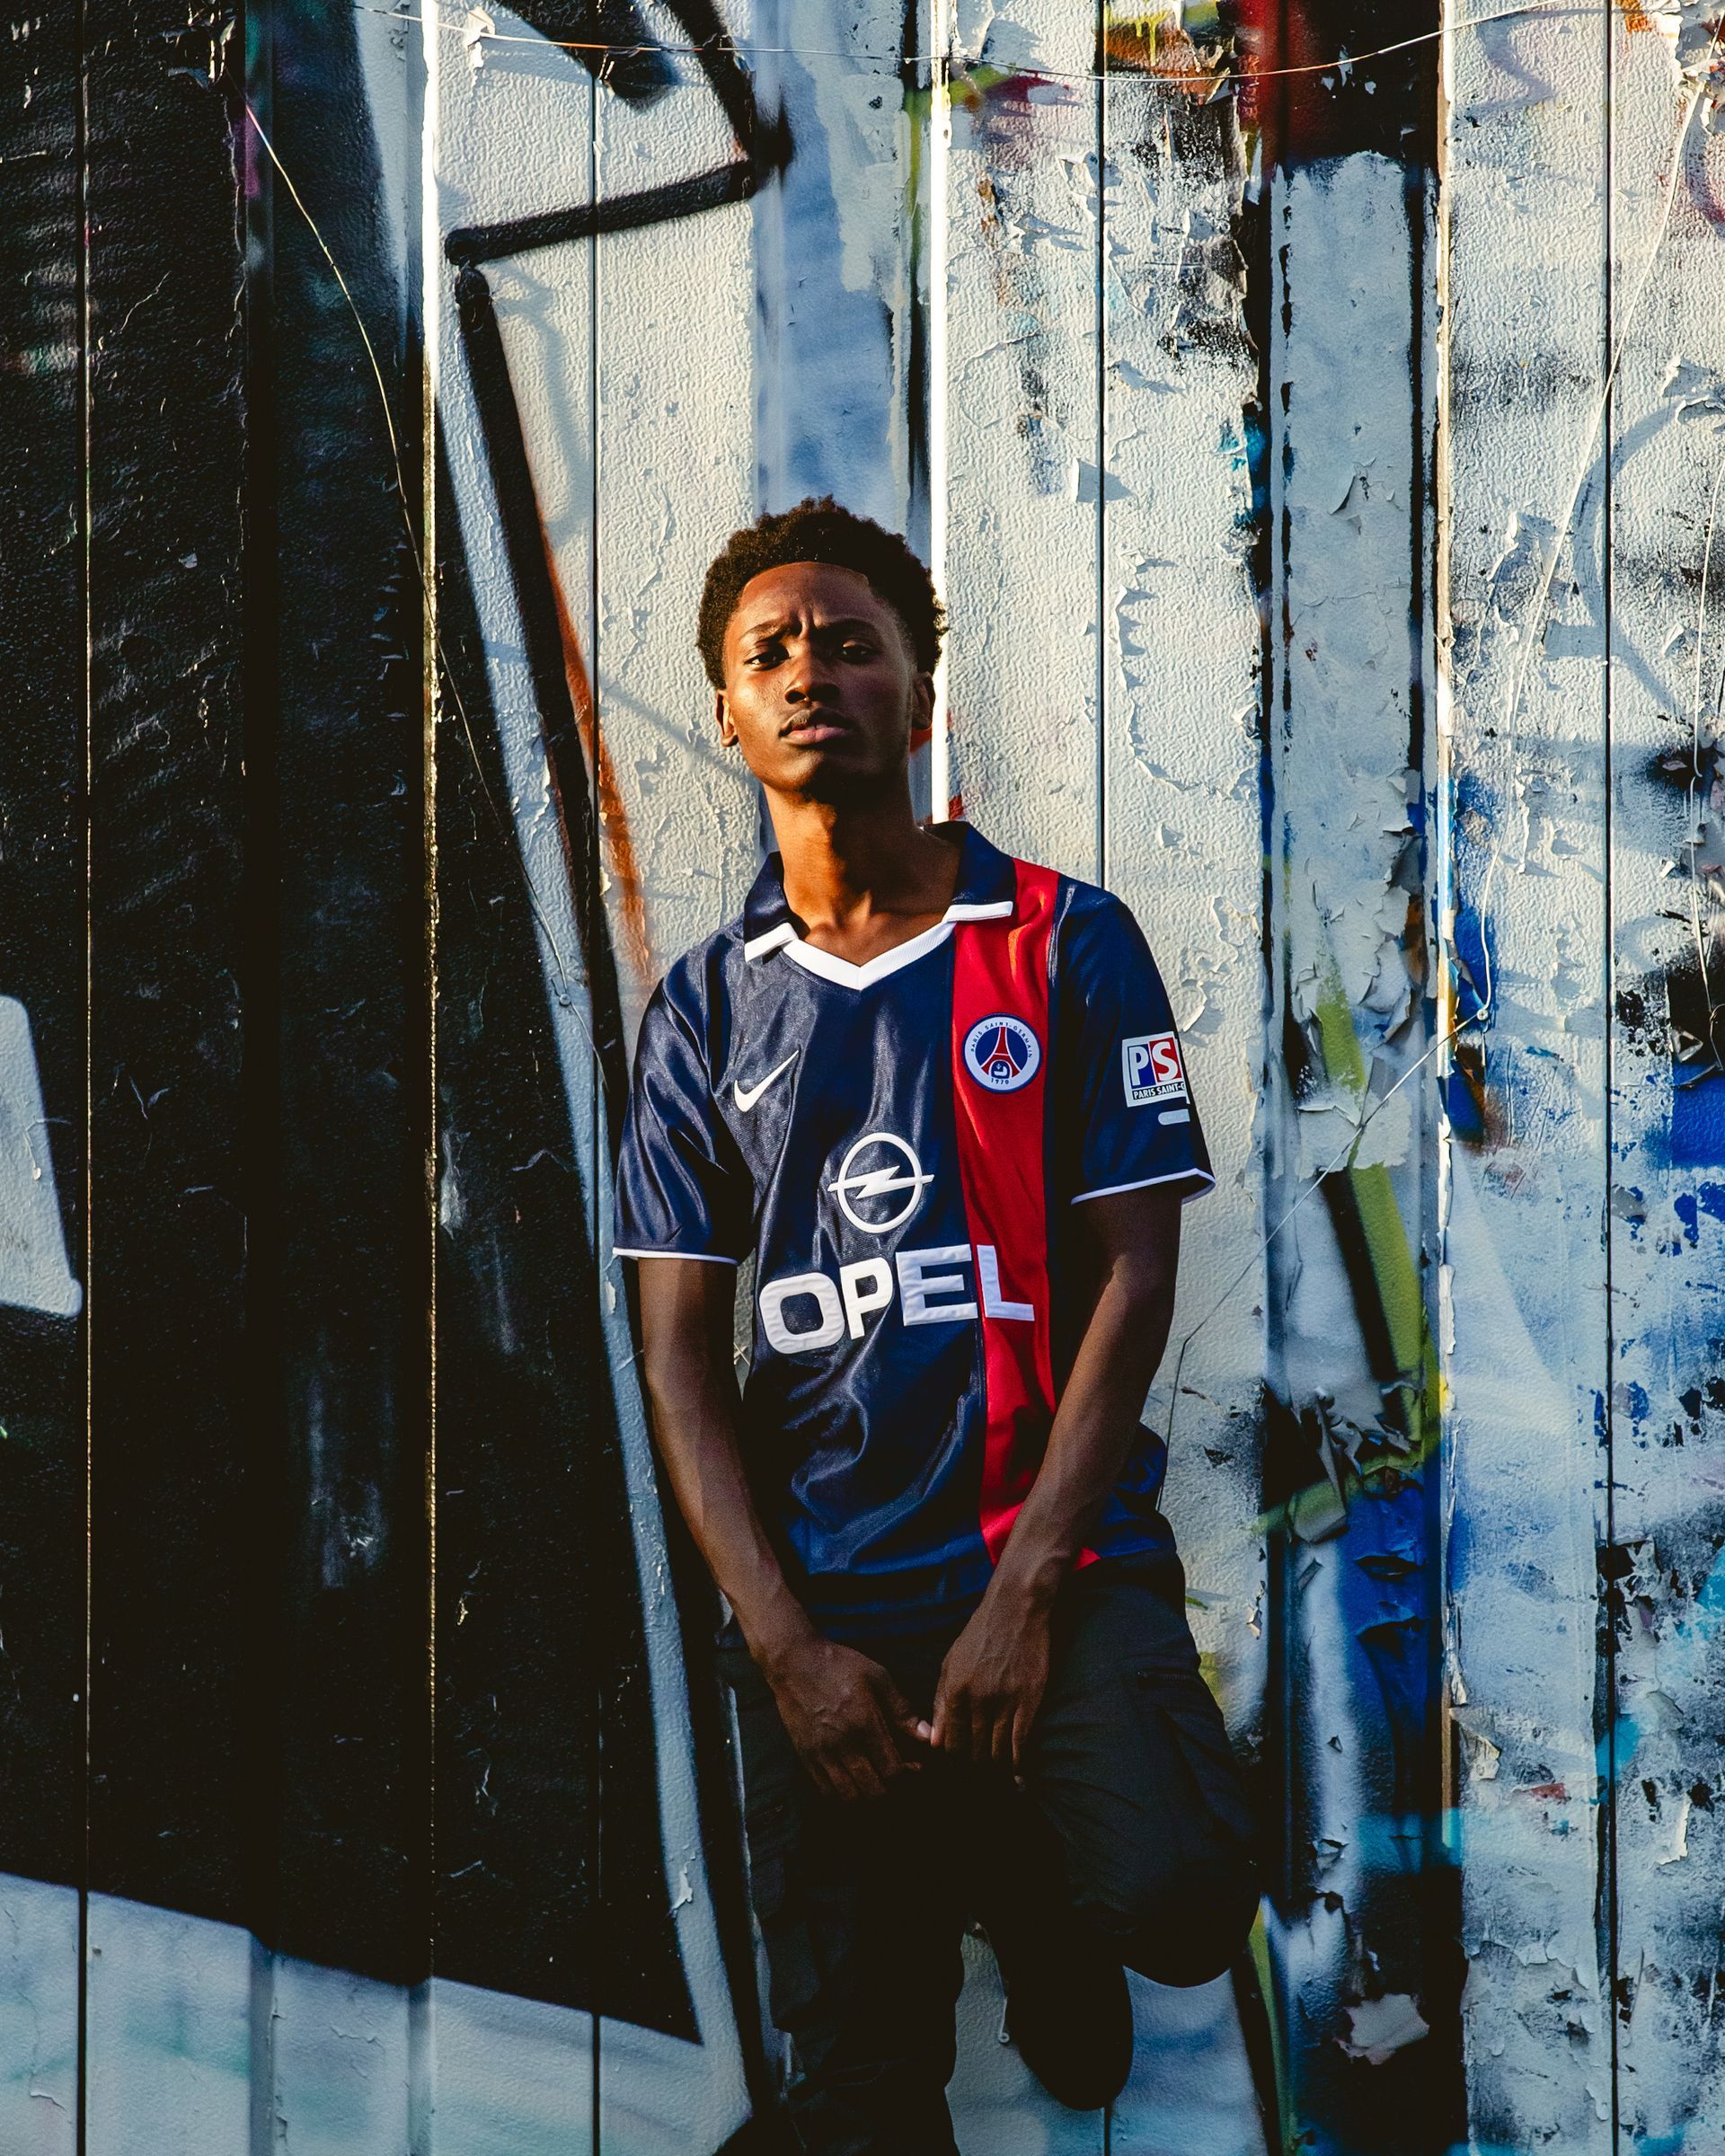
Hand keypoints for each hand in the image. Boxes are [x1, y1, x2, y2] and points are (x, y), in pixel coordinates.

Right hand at [761, 1631, 932, 1802]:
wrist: (794, 1661)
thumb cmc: (839, 1665)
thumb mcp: (878, 1677)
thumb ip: (903, 1710)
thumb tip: (927, 1735)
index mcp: (865, 1722)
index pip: (892, 1769)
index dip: (907, 1775)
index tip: (912, 1767)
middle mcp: (843, 1742)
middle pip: (873, 1790)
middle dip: (890, 1790)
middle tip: (895, 1778)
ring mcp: (821, 1752)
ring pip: (849, 1796)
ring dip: (866, 1797)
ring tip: (874, 1783)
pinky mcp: (805, 1756)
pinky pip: (825, 1791)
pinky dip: (842, 1795)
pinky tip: (851, 1782)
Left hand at [931, 1588, 1051, 1771]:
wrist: (1015, 1610)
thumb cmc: (979, 1635)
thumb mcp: (951, 1663)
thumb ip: (942, 1702)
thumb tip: (936, 1741)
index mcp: (955, 1691)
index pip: (951, 1744)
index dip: (955, 1760)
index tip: (961, 1765)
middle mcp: (978, 1701)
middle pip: (974, 1753)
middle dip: (976, 1768)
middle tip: (980, 1775)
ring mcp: (1006, 1703)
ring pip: (998, 1753)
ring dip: (998, 1769)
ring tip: (998, 1775)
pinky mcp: (1030, 1702)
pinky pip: (1022, 1744)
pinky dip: (1020, 1766)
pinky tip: (1019, 1776)